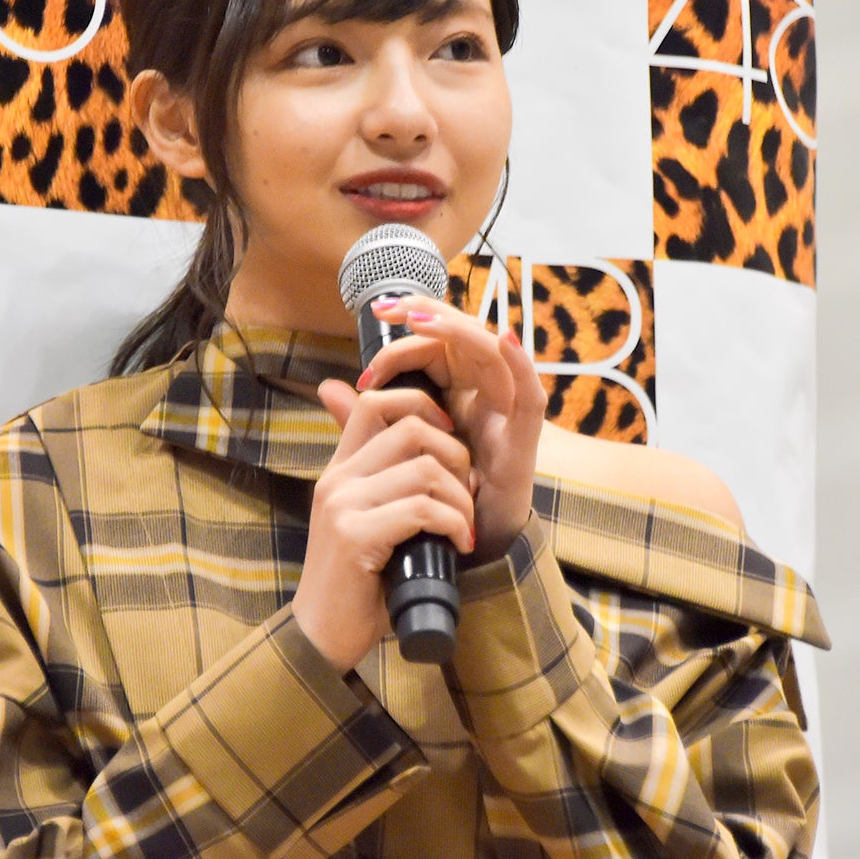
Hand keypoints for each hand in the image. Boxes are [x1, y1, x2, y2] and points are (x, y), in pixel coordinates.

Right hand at [294, 384, 475, 671]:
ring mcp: (342, 505)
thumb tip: (423, 459)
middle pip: (411, 427)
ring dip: (461, 498)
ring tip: (466, 527)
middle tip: (469, 493)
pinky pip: (423, 509)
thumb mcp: (370, 522)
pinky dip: (454, 524)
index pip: (376, 402)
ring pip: (424, 469)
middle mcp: (338, 479)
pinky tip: (459, 545)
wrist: (321, 637)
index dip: (423, 405)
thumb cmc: (358, 584)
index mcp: (340, 470)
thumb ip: (388, 484)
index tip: (451, 438)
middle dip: (456, 455)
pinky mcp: (354, 536)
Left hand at [360, 296, 546, 559]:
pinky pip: (530, 396)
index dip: (404, 334)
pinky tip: (504, 339)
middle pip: (462, 338)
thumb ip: (366, 421)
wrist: (470, 550)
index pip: (434, 345)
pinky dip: (522, 365)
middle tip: (389, 308)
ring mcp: (506, 416)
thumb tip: (329, 388)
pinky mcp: (525, 441)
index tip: (368, 337)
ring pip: (492, 354)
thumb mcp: (394, 453)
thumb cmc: (437, 499)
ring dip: (461, 331)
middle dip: (429, 315)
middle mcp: (483, 397)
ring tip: (424, 321)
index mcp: (455, 394)